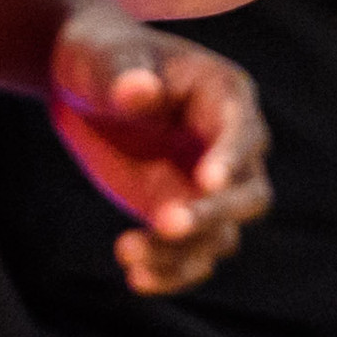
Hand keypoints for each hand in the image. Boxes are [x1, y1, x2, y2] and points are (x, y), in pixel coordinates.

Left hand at [46, 0, 271, 292]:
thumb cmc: (103, 59)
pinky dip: (171, 272)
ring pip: (222, 234)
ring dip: (183, 251)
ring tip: (126, 250)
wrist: (87, 89)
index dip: (231, 157)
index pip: (243, 132)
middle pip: (249, 193)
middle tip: (165, 223)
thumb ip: (125, 74)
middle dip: (214, 213)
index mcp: (225, 96)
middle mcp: (231, 146)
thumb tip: (140, 91)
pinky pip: (193, 254)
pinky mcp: (182, 212)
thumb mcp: (108, 59)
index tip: (206, 182)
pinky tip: (135, 277)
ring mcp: (208, 185)